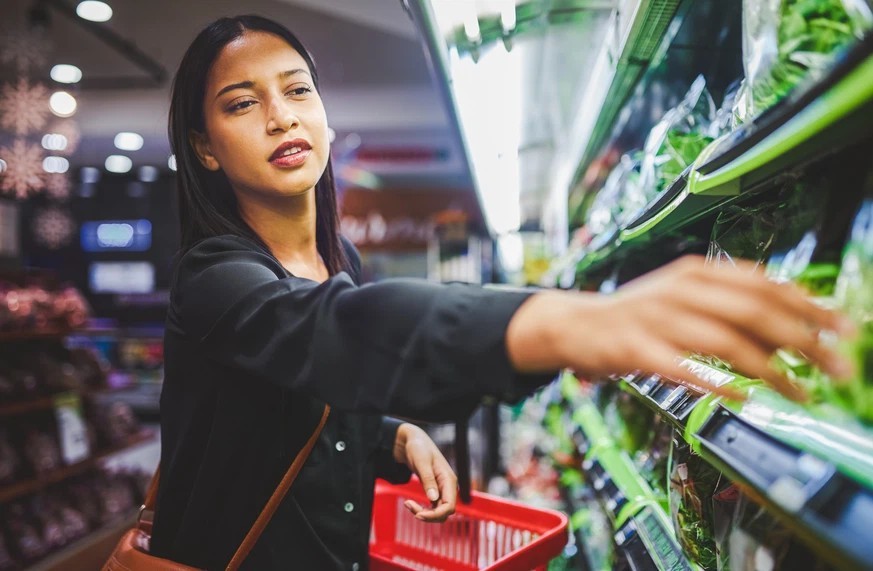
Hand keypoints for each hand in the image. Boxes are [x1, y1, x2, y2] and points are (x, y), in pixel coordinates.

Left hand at [392, 423, 456, 522]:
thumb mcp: (422, 462)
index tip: (418, 515)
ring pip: (438, 512)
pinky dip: (421, 509)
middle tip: (408, 505)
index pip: (449, 506)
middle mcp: (448, 487)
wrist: (413, 441)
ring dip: (423, 513)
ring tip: (407, 503)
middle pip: (444, 512)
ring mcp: (442, 490)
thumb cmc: (418, 448)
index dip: (436, 515)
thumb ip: (428, 480)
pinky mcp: (434, 491)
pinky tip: (409, 503)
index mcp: (449, 479)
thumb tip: (433, 499)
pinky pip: (432, 507)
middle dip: (428, 515)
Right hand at [507, 256, 854, 400]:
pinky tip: (742, 398)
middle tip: (837, 367)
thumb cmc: (639, 315)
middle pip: (753, 310)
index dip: (809, 305)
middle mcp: (679, 289)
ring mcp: (656, 318)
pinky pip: (683, 368)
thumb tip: (790, 331)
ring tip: (801, 393)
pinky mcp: (635, 349)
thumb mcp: (686, 298)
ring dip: (771, 370)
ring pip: (725, 341)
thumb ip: (732, 306)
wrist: (576, 323)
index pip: (765, 283)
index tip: (845, 328)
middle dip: (803, 340)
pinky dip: (716, 383)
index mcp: (696, 271)